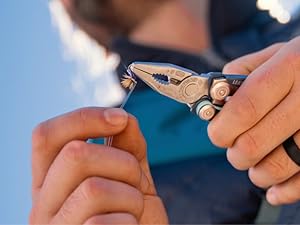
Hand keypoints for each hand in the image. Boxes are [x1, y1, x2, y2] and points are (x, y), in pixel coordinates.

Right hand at [29, 107, 167, 223]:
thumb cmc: (132, 218)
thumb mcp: (130, 179)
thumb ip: (127, 149)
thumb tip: (125, 120)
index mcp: (52, 181)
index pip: (47, 136)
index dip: (85, 118)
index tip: (120, 118)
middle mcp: (43, 204)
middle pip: (75, 154)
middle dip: (122, 162)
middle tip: (135, 181)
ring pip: (94, 188)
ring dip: (130, 196)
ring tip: (134, 209)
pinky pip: (105, 222)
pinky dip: (130, 221)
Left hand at [208, 37, 299, 204]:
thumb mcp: (275, 53)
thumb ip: (242, 71)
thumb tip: (216, 97)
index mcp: (288, 68)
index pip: (244, 108)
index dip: (222, 127)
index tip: (216, 133)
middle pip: (254, 142)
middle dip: (235, 153)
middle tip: (233, 148)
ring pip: (279, 166)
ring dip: (257, 173)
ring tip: (253, 165)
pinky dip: (285, 191)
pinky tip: (274, 190)